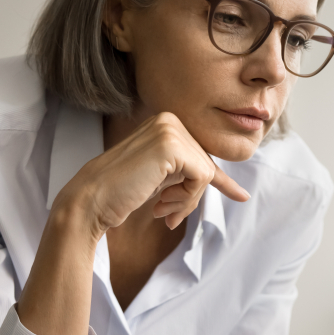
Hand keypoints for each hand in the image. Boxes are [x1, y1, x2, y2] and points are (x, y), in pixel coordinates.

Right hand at [57, 111, 248, 235]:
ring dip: (187, 201)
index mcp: (166, 123)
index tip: (242, 197)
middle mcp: (169, 119)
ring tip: (162, 212)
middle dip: (190, 197)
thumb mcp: (163, 177)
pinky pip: (203, 177)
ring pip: (207, 173)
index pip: (201, 155)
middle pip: (206, 165)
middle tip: (167, 215)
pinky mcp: (171, 146)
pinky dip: (187, 198)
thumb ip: (189, 173)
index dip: (219, 182)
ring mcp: (170, 129)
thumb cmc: (122, 192)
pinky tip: (161, 205)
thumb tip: (232, 185)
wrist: (91, 200)